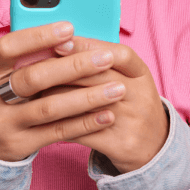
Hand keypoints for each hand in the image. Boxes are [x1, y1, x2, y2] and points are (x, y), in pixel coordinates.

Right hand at [0, 22, 129, 162]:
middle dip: (72, 67)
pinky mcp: (20, 145)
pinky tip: (106, 114)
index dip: (38, 37)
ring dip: (87, 98)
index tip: (69, 29)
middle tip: (105, 57)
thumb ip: (28, 57)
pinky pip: (57, 133)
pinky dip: (84, 123)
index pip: (8, 48)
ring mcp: (5, 124)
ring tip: (117, 88)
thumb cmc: (0, 96)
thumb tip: (70, 36)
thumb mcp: (2, 74)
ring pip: (50, 108)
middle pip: (33, 78)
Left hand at [42, 37, 168, 173]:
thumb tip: (61, 43)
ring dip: (57, 95)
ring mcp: (132, 121)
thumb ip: (102, 63)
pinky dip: (60, 124)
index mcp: (142, 74)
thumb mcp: (129, 79)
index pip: (119, 54)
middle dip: (64, 69)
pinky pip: (84, 132)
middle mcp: (140, 96)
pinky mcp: (120, 145)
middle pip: (99, 77)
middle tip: (35, 64)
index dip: (89, 46)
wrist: (155, 148)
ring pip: (87, 104)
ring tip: (33, 90)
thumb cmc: (132, 105)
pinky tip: (42, 119)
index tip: (61, 41)